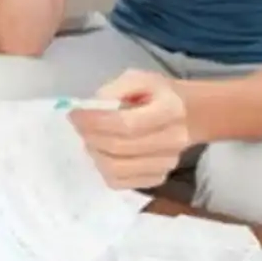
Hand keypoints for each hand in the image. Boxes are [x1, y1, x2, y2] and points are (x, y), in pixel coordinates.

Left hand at [69, 69, 191, 190]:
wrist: (187, 115)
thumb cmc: (157, 94)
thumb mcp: (138, 78)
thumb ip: (115, 89)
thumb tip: (92, 106)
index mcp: (170, 110)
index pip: (127, 124)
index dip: (96, 122)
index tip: (74, 114)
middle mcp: (172, 141)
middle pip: (120, 147)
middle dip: (91, 136)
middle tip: (78, 125)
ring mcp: (166, 164)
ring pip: (117, 169)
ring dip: (95, 153)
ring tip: (89, 138)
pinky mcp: (158, 178)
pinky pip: (120, 182)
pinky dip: (103, 168)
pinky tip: (102, 152)